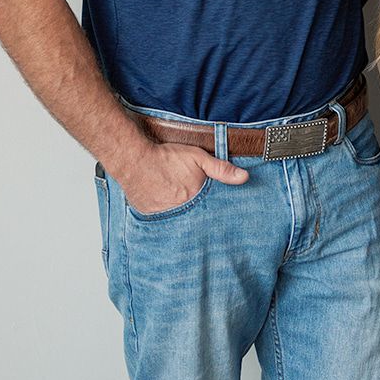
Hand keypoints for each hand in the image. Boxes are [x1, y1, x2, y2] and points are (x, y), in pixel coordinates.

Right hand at [112, 141, 248, 214]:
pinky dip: (166, 217)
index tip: (222, 220)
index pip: (210, 213)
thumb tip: (245, 177)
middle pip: (195, 219)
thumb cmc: (167, 157)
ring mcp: (163, 216)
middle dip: (199, 219)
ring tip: (182, 209)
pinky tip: (166, 208)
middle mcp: (180, 212)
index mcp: (195, 199)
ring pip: (178, 222)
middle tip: (204, 220)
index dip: (214, 214)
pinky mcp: (149, 217)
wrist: (134, 160)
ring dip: (182, 219)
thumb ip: (221, 169)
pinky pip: (162, 221)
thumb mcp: (198, 158)